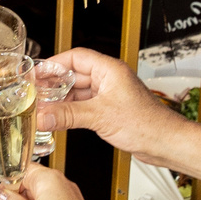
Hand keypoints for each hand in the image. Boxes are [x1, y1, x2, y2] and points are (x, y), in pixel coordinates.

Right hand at [37, 47, 184, 163]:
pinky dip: (71, 111)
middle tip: (35, 93)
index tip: (37, 74)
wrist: (165, 142)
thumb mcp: (100, 116)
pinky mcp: (111, 110)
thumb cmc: (147, 123)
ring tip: (43, 108)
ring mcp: (110, 95)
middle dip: (54, 84)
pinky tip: (59, 119)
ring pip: (79, 92)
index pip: (75, 57)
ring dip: (61, 100)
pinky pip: (85, 106)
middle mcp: (110, 79)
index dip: (54, 64)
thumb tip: (43, 115)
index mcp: (109, 70)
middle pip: (74, 75)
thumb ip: (68, 115)